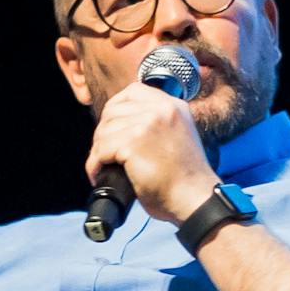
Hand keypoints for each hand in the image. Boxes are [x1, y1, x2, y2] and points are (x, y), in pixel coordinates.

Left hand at [86, 74, 219, 224]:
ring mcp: (147, 124)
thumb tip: (125, 122)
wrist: (195, 199)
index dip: (116, 108)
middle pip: (114, 110)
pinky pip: (100, 150)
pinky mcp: (133, 143)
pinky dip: (94, 165)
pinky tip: (99, 175)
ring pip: (104, 130)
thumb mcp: (179, 136)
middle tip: (104, 152)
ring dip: (98, 151)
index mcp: (174, 106)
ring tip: (102, 166)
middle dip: (104, 132)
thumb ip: (160, 122)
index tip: (112, 128)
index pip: (134, 91)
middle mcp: (161, 109)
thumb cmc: (186, 178)